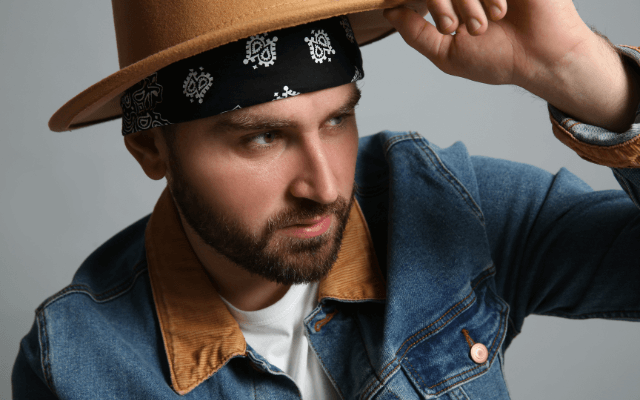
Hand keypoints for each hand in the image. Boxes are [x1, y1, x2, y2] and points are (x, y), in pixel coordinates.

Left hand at [383, 0, 639, 131]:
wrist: (543, 58)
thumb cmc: (497, 59)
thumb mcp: (447, 53)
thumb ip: (416, 33)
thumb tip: (388, 12)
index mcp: (454, 0)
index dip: (432, 5)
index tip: (445, 25)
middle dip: (449, 3)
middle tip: (472, 27)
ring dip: (471, 0)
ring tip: (495, 20)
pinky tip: (502, 10)